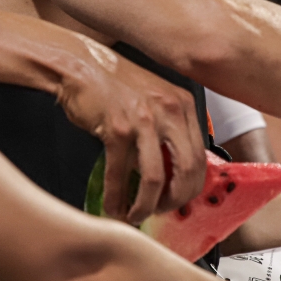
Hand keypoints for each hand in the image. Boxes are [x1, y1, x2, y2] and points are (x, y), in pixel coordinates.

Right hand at [58, 45, 204, 222]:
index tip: (177, 200)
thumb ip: (167, 131)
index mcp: (183, 105)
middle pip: (187, 170)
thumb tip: (171, 174)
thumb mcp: (153, 102)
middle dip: (174, 201)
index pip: (200, 156)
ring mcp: (144, 119)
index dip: (190, 187)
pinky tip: (112, 206)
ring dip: (145, 206)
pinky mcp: (117, 128)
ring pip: (155, 178)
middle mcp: (170, 111)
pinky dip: (116, 196)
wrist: (80, 65)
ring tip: (135, 215)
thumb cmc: (114, 85)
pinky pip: (120, 173)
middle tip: (159, 211)